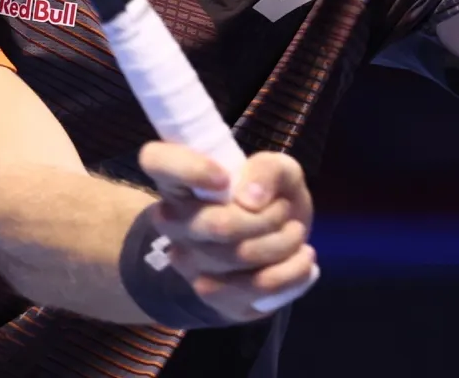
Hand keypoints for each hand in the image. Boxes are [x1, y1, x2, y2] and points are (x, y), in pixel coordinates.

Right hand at [138, 143, 318, 321]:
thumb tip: (251, 198)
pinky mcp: (216, 298)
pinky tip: (302, 257)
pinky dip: (294, 270)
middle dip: (269, 216)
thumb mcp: (278, 171)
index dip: (187, 167)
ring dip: (285, 241)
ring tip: (294, 232)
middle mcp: (173, 223)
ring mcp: (189, 265)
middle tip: (283, 209)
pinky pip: (260, 286)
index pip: (156, 160)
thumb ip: (268, 168)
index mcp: (179, 180)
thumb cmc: (268, 197)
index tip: (224, 177)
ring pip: (243, 256)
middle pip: (219, 224)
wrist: (275, 247)